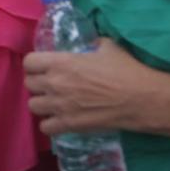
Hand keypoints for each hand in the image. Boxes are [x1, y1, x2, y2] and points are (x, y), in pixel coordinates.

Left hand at [24, 38, 161, 135]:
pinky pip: (45, 128)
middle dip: (37, 82)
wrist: (140, 98)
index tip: (42, 65)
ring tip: (53, 102)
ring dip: (42, 103)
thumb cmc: (125, 69)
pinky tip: (60, 119)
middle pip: (29, 84)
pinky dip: (50, 124)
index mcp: (61, 62)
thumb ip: (92, 43)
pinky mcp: (69, 125)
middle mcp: (55, 83)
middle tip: (50, 83)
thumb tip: (90, 43)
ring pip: (33, 106)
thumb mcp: (107, 46)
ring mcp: (60, 106)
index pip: (29, 62)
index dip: (34, 63)